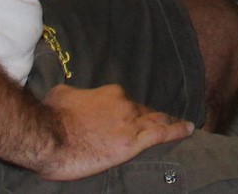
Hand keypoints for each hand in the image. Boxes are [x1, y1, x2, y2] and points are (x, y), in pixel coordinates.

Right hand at [36, 83, 191, 179]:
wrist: (48, 137)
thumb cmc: (50, 118)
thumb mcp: (61, 95)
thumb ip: (74, 94)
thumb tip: (72, 95)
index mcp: (110, 93)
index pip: (127, 102)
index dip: (131, 110)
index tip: (131, 116)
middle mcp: (124, 105)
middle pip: (143, 112)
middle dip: (150, 117)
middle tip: (158, 123)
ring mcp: (130, 123)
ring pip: (156, 121)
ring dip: (167, 122)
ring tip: (179, 124)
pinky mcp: (132, 143)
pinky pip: (162, 134)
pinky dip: (178, 130)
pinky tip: (189, 129)